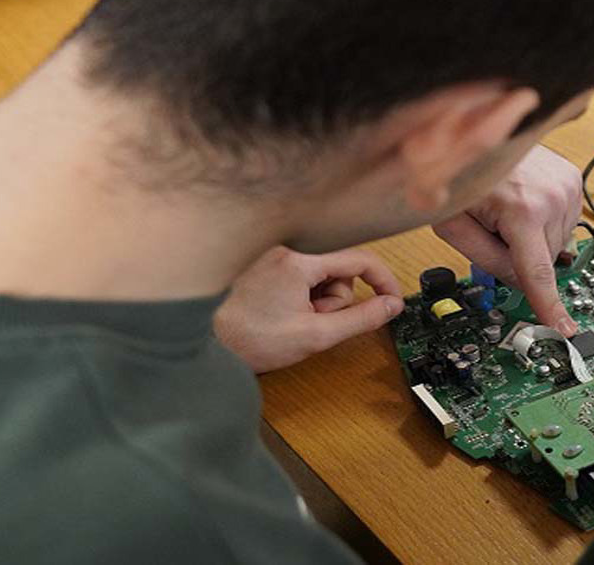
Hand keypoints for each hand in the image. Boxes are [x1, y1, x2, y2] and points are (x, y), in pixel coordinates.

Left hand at [214, 245, 403, 372]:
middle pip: (339, 272)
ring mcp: (272, 257)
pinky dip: (300, 298)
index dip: (383, 282)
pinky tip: (281, 315)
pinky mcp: (264, 266)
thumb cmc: (248, 339)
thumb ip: (360, 319)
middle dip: (335, 301)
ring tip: (293, 322)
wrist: (201, 343)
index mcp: (300, 262)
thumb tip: (390, 308)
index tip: (392, 301)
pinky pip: (300, 278)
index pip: (360, 260)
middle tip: (314, 323)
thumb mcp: (315, 335)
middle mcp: (286, 250)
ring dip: (317, 302)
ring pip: (320, 277)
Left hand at [432, 145, 581, 335]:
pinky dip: (544, 221)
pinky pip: (563, 221)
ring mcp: (568, 186)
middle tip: (492, 225)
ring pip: (555, 243)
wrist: (478, 131)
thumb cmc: (461, 171)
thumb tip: (516, 281)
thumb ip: (485, 261)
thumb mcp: (453, 225)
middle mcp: (554, 197)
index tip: (564, 330)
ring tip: (508, 206)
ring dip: (532, 237)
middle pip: (543, 260)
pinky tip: (524, 202)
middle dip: (519, 254)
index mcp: (522, 211)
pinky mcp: (574, 179)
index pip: (537, 274)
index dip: (549, 307)